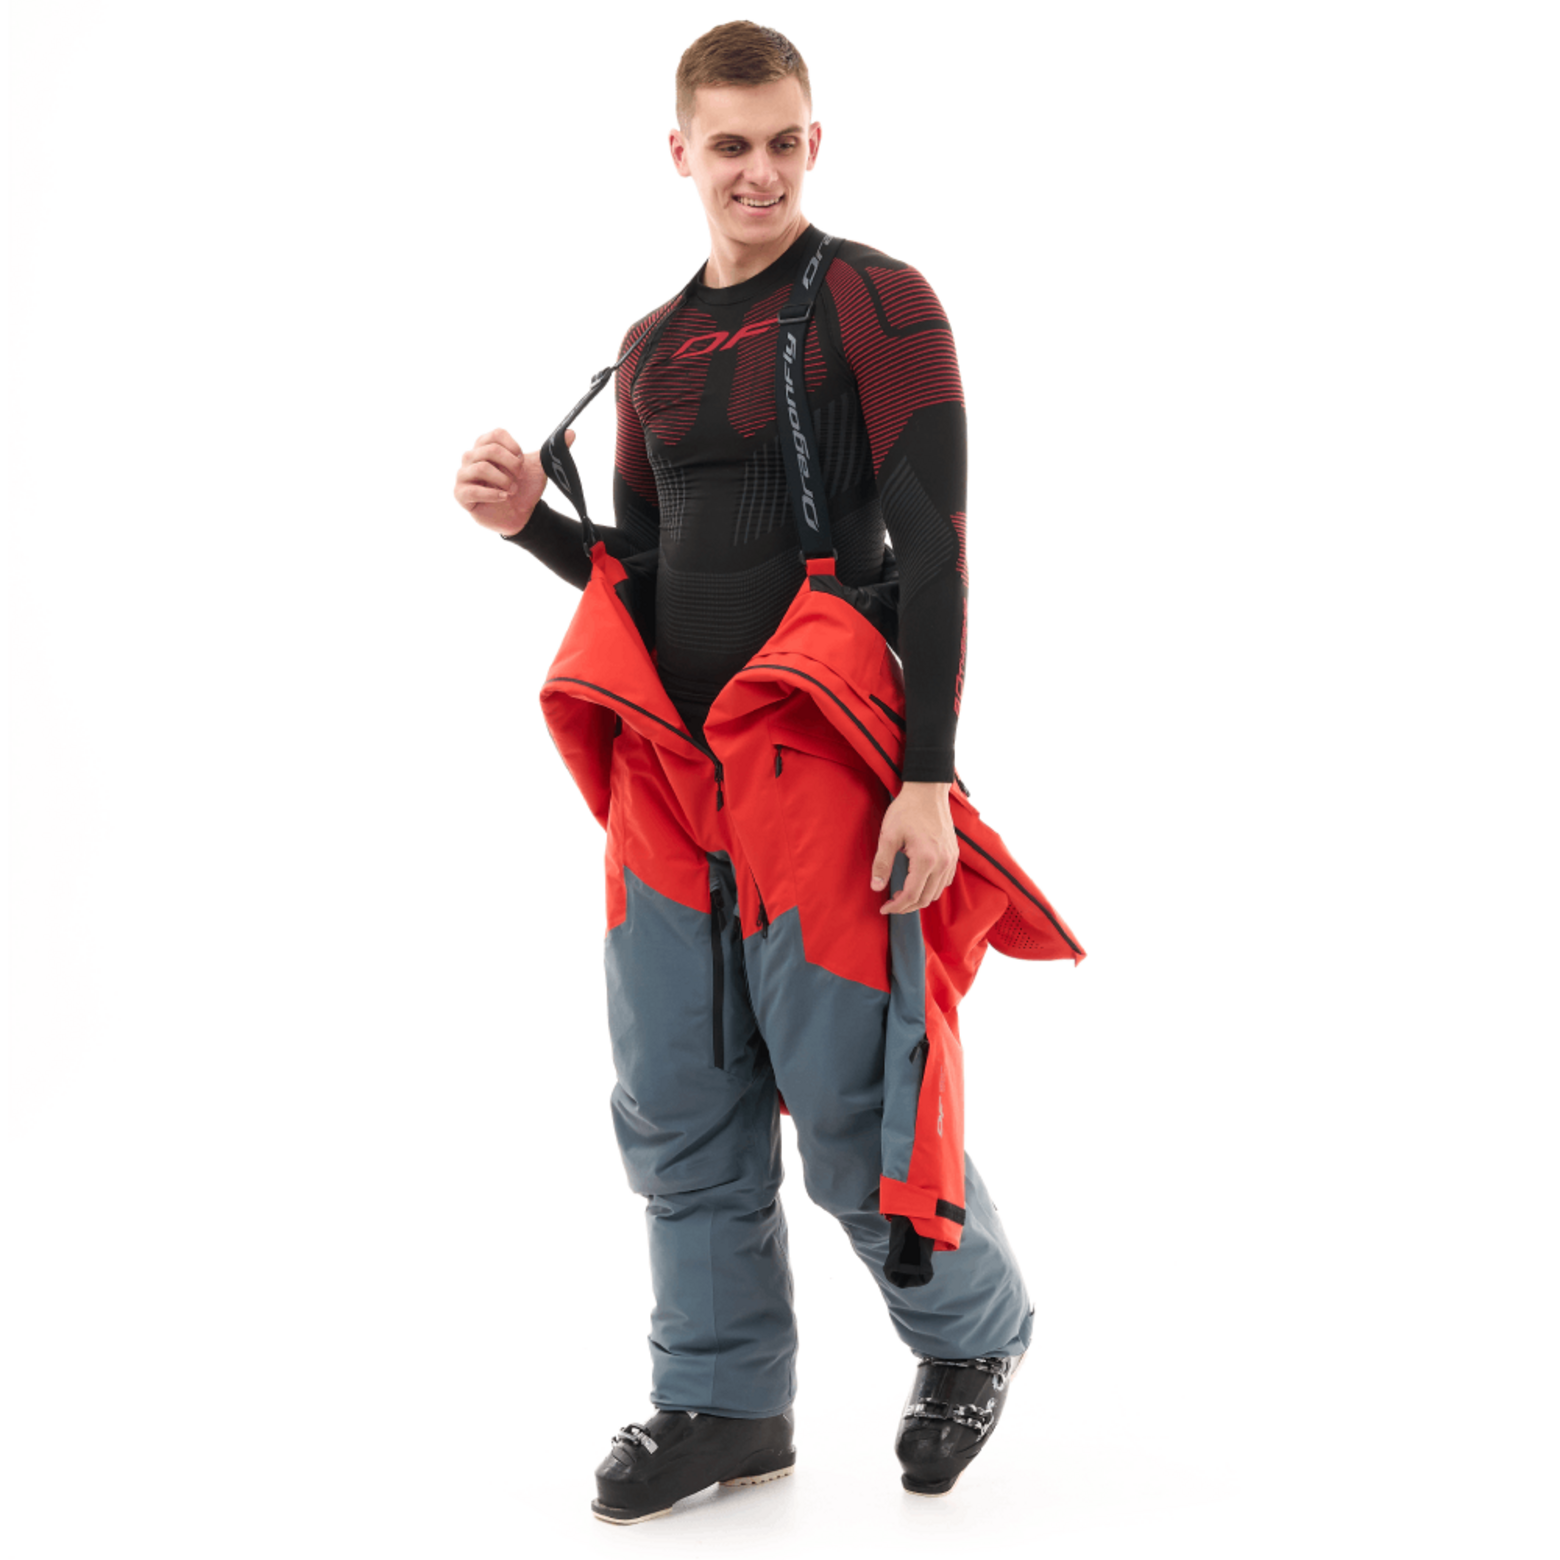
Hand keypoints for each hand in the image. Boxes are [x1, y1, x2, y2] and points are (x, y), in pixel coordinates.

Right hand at [454, 427, 574, 535]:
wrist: (523, 514)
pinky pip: (470, 490)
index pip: (495, 434)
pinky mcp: (461, 495)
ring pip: (480, 467)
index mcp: (486, 446)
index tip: (523, 461)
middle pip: (489, 450)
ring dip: (503, 480)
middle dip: (511, 465)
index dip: (513, 448)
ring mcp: (464, 476)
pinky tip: (504, 497)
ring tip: (512, 490)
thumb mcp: (540, 467)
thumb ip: (552, 450)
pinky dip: (492, 494)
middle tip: (519, 477)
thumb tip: (571, 432)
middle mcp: (471, 457)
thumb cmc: (524, 488)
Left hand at [870, 780, 957, 914]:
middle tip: (890, 904)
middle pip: (926, 898)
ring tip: (902, 895)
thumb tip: (876, 887)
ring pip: (937, 892)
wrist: (927, 791)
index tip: (883, 908)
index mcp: (926, 860)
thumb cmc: (907, 810)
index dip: (896, 906)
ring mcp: (951, 859)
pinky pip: (945, 881)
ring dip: (919, 898)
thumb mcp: (888, 835)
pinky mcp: (954, 854)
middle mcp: (943, 863)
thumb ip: (882, 863)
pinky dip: (932, 888)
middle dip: (907, 906)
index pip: (911, 895)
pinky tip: (918, 883)